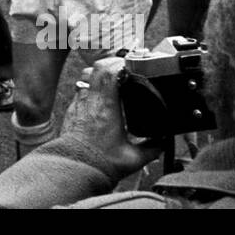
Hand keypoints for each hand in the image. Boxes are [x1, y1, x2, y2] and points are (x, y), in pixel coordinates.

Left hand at [60, 58, 162, 177]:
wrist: (75, 170)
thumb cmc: (100, 164)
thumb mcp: (134, 158)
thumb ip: (152, 148)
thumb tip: (162, 142)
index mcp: (106, 108)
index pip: (108, 72)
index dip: (120, 63)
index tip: (131, 66)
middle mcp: (90, 102)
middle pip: (96, 68)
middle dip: (111, 64)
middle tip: (124, 70)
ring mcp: (79, 104)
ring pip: (85, 76)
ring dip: (99, 75)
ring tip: (113, 81)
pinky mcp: (72, 111)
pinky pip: (81, 90)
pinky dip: (91, 88)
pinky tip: (101, 99)